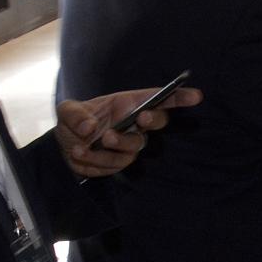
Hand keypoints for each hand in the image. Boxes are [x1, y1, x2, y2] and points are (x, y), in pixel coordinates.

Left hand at [58, 85, 201, 178]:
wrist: (65, 145)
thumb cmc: (75, 120)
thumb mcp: (67, 110)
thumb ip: (75, 114)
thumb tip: (89, 128)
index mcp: (129, 104)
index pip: (160, 99)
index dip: (180, 97)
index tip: (196, 96)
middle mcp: (135, 124)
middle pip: (159, 122)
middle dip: (155, 120)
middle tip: (142, 118)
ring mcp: (130, 145)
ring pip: (135, 146)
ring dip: (118, 144)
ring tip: (94, 141)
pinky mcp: (119, 163)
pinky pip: (113, 164)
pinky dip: (94, 160)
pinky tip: (78, 152)